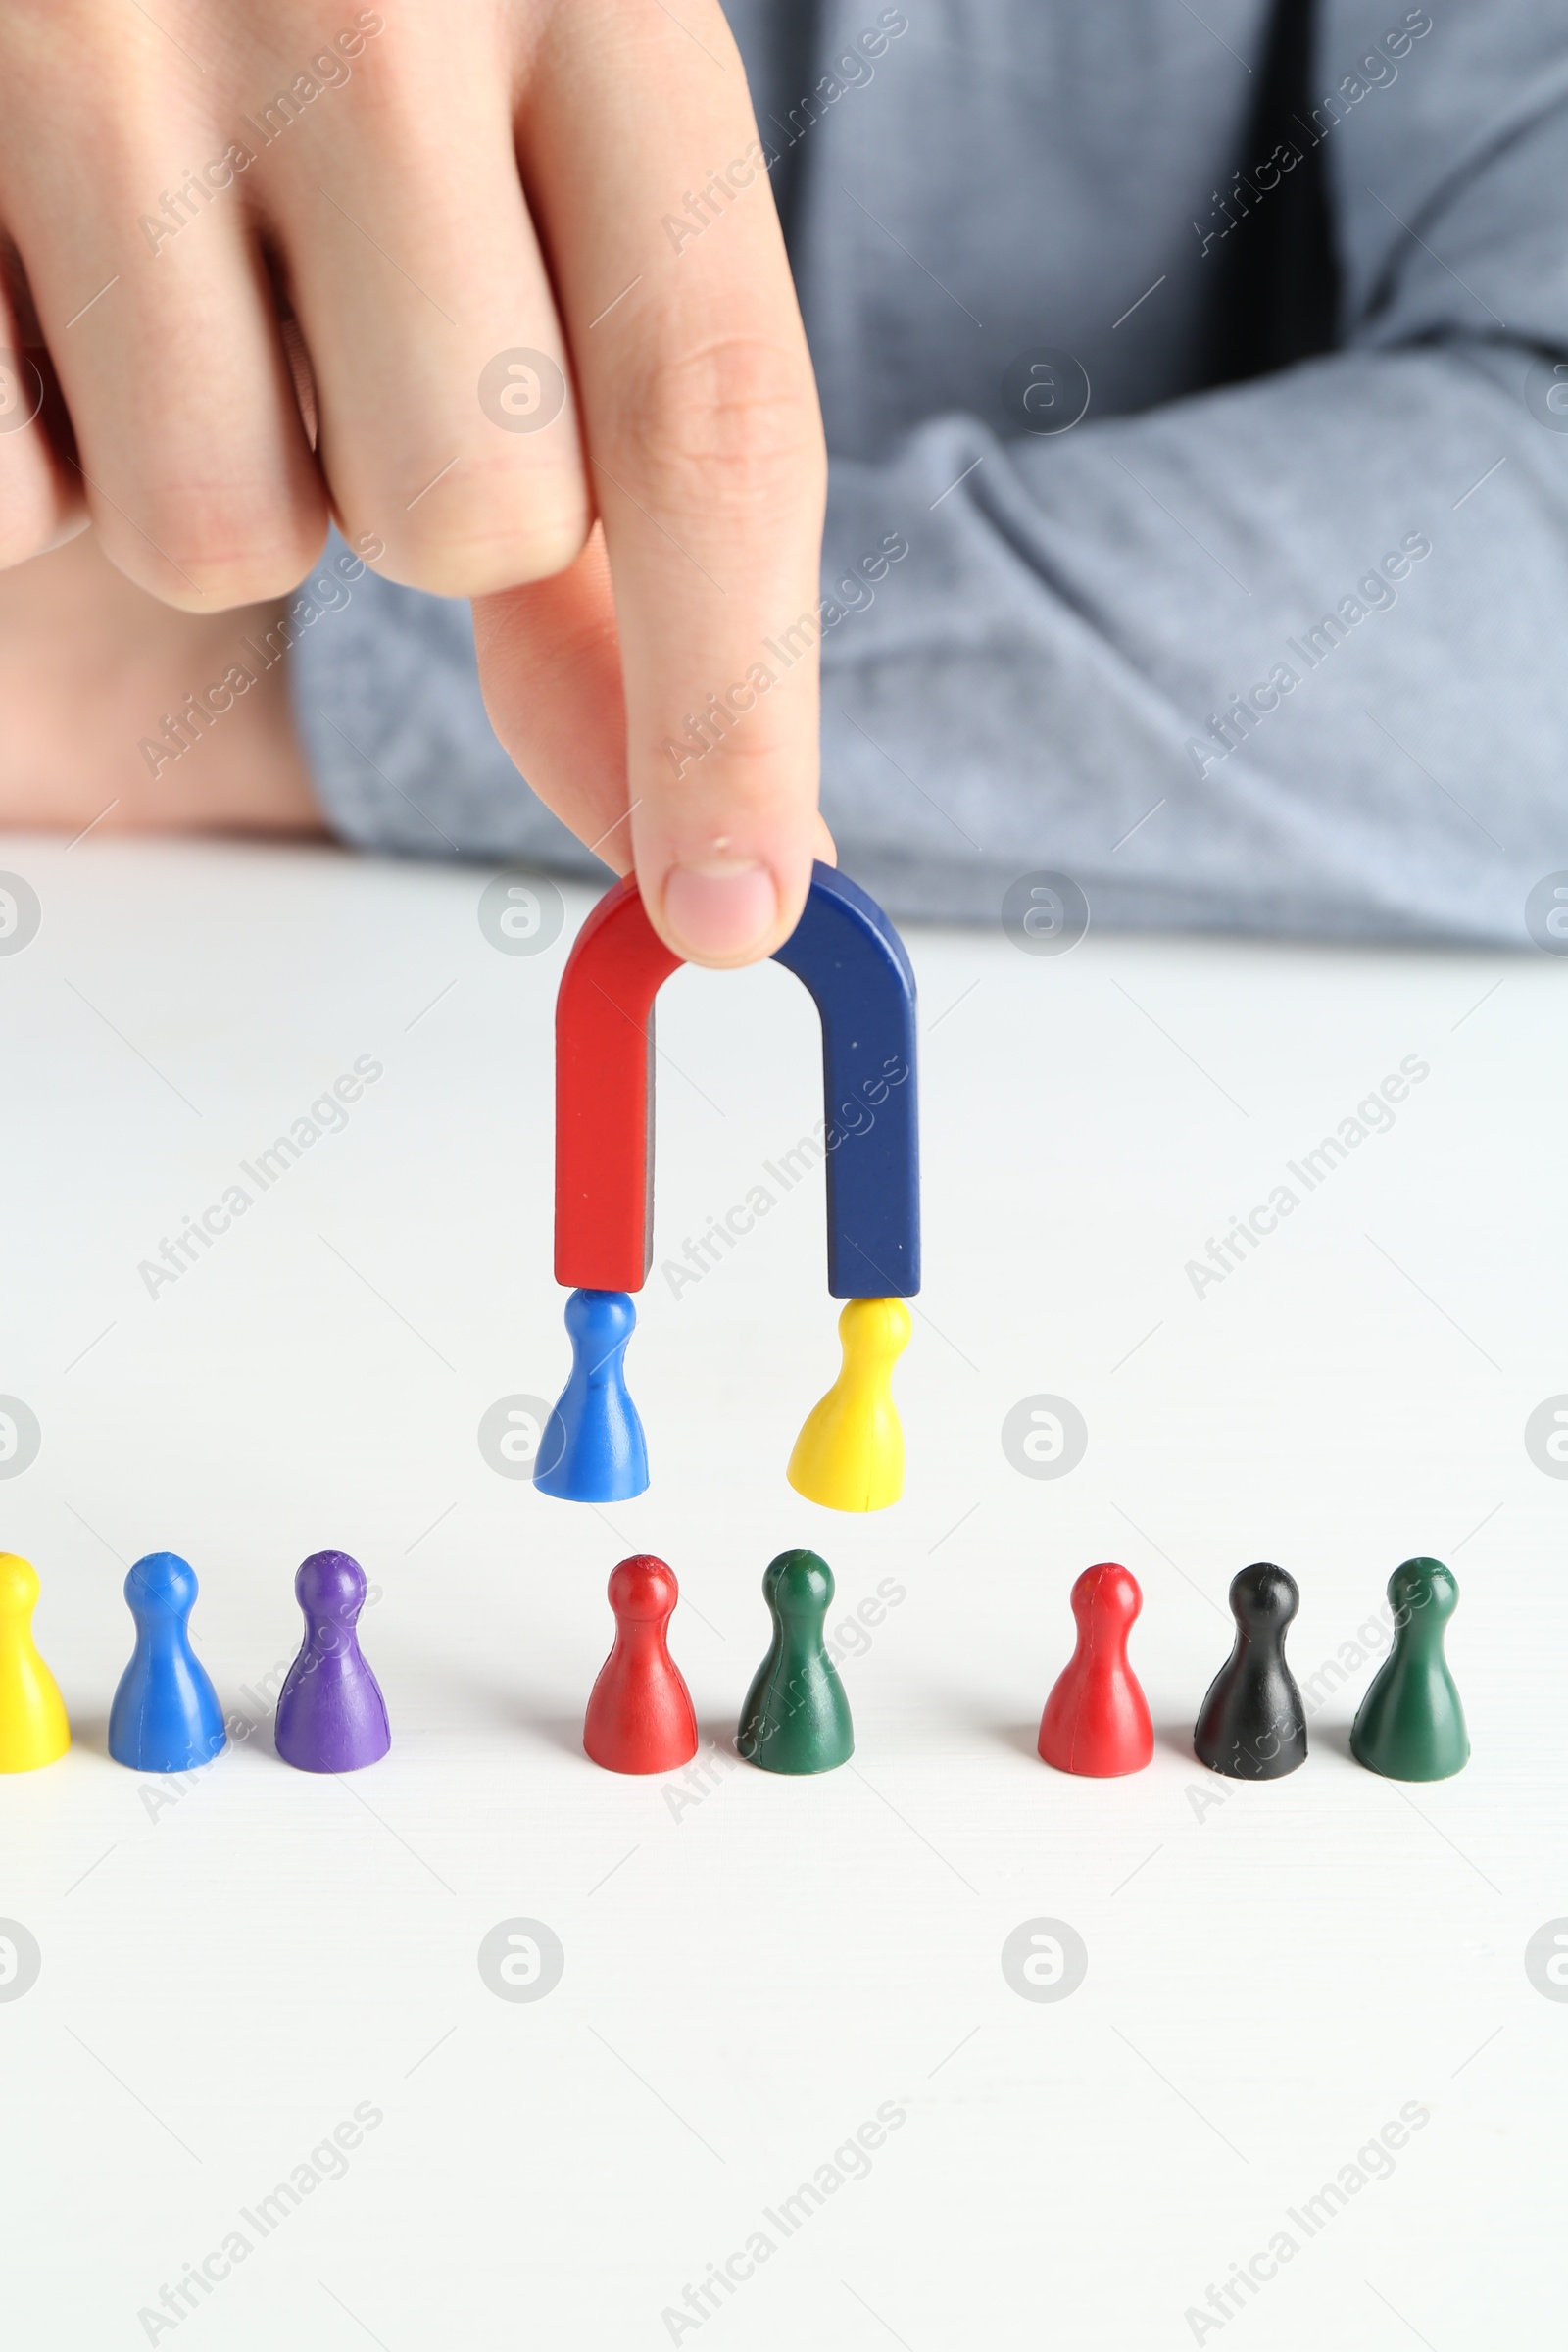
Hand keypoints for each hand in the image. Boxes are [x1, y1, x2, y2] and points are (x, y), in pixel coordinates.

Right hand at [0, 0, 826, 962]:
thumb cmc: (356, 20)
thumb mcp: (550, 166)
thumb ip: (632, 489)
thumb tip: (707, 853)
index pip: (708, 421)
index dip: (731, 707)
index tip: (732, 911)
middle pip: (466, 520)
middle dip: (414, 502)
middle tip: (341, 318)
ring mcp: (96, 39)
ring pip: (224, 536)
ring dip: (219, 475)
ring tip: (178, 261)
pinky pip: (11, 502)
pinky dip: (35, 450)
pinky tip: (37, 264)